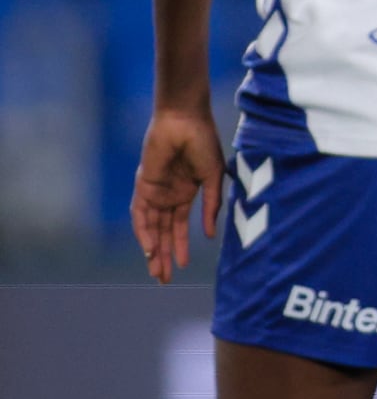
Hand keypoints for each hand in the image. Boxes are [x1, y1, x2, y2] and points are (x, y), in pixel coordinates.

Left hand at [131, 106, 225, 282]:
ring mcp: (155, 191)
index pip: (180, 226)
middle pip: (164, 232)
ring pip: (152, 227)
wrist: (185, 119)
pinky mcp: (143, 184)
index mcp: (187, 192)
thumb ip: (212, 206)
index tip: (182, 266)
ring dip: (154, 249)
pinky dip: (144, 231)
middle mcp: (168, 195)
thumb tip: (212, 235)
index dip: (181, 246)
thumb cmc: (203, 142)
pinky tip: (150, 247)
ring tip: (157, 270)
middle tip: (163, 279)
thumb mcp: (214, 178)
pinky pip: (140, 213)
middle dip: (164, 255)